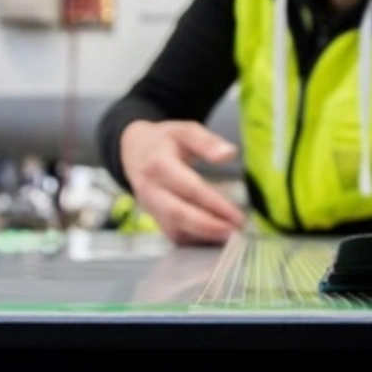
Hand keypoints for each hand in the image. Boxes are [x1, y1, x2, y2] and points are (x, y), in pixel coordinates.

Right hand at [121, 120, 245, 244]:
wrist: (134, 151)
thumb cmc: (164, 141)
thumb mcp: (184, 131)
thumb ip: (207, 141)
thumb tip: (229, 154)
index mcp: (158, 165)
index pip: (189, 189)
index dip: (214, 204)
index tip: (236, 216)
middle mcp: (151, 190)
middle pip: (177, 214)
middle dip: (208, 227)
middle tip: (235, 233)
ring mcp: (150, 207)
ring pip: (174, 230)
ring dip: (203, 237)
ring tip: (231, 238)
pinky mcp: (154, 219)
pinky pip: (174, 235)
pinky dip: (195, 241)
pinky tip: (216, 239)